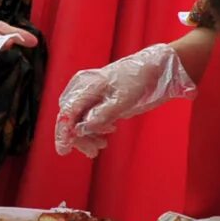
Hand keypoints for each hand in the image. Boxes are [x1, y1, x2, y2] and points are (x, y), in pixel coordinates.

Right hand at [51, 41, 196, 156]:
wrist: (156, 69)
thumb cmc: (138, 78)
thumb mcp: (122, 99)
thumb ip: (101, 114)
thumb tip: (81, 129)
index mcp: (85, 85)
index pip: (67, 112)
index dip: (63, 132)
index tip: (63, 150)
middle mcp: (83, 90)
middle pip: (70, 118)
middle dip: (78, 137)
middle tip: (93, 151)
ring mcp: (90, 96)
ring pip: (79, 121)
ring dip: (87, 136)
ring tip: (101, 146)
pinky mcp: (99, 102)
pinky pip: (89, 120)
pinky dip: (94, 131)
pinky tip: (104, 136)